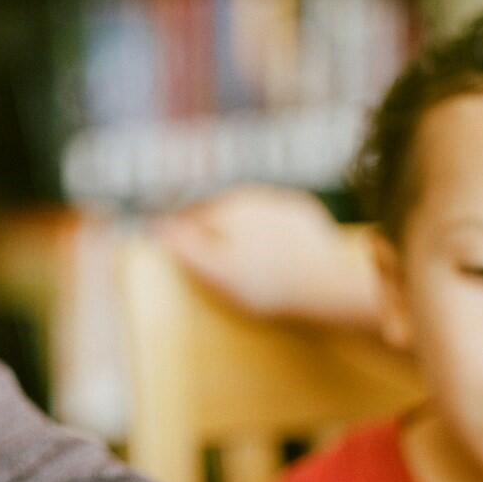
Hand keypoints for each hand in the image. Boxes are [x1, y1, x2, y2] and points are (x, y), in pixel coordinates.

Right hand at [155, 185, 379, 326]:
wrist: (325, 284)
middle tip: (206, 255)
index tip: (173, 250)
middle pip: (220, 212)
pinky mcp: (305, 214)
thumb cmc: (266, 283)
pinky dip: (271, 230)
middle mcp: (252, 197)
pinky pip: (279, 218)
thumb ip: (185, 247)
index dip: (179, 234)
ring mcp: (281, 203)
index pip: (191, 218)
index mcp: (226, 210)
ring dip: (240, 226)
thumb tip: (157, 226)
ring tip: (239, 254)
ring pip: (250, 212)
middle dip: (210, 227)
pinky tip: (271, 249)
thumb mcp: (216, 272)